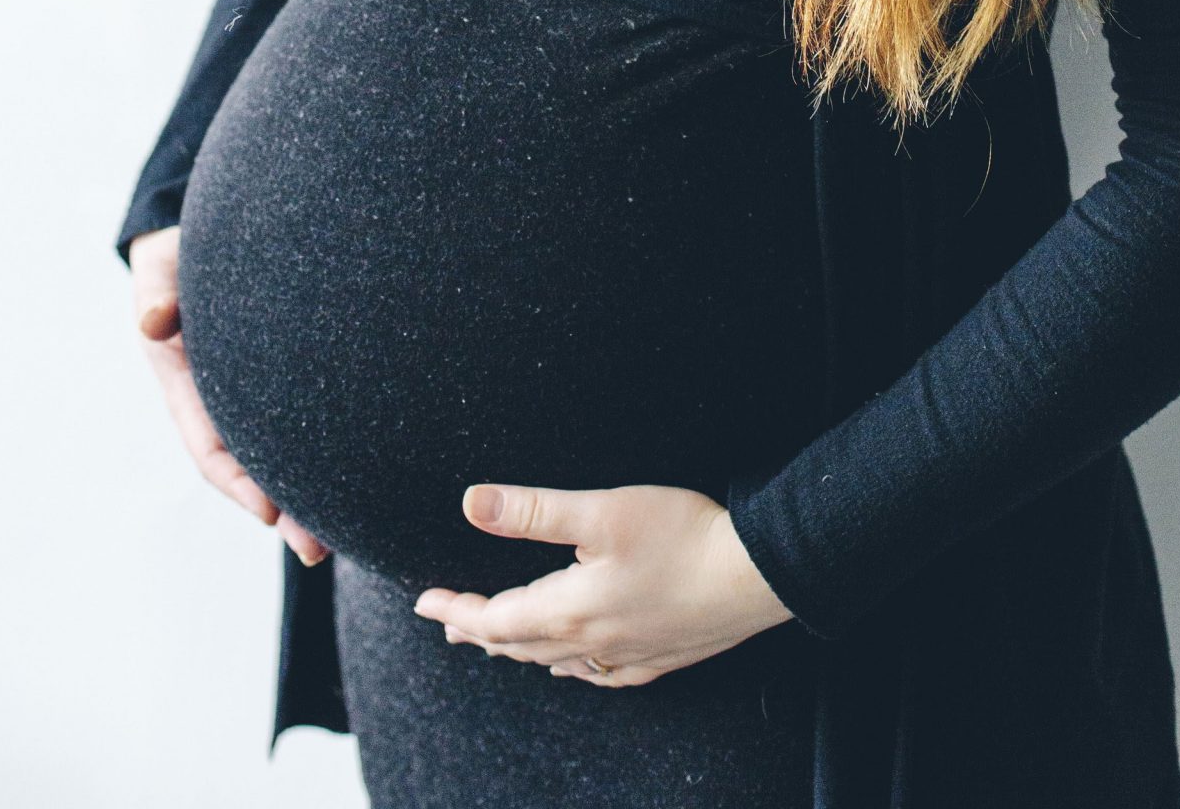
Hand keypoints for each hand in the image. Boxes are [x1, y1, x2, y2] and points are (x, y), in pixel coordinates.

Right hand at [127, 224, 328, 566]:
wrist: (205, 234)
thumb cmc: (178, 253)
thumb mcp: (161, 269)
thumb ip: (157, 293)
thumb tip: (152, 319)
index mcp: (186, 385)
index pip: (212, 448)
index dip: (239, 483)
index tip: (270, 512)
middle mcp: (220, 398)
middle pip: (253, 465)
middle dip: (284, 508)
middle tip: (319, 547)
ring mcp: (253, 390)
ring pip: (283, 449)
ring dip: (309, 490)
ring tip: (348, 531)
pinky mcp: (288, 371)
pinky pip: (305, 416)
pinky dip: (325, 445)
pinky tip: (363, 467)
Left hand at [413, 480, 793, 685]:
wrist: (755, 574)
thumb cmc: (682, 536)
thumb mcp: (602, 510)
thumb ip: (534, 509)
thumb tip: (473, 504)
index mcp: (570, 609)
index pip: (495, 617)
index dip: (456, 609)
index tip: (424, 602)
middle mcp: (591, 643)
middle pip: (518, 645)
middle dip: (478, 631)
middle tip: (449, 621)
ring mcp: (625, 656)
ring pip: (554, 661)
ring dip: (516, 649)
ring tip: (495, 641)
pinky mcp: (656, 658)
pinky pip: (597, 674)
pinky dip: (568, 667)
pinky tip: (571, 664)